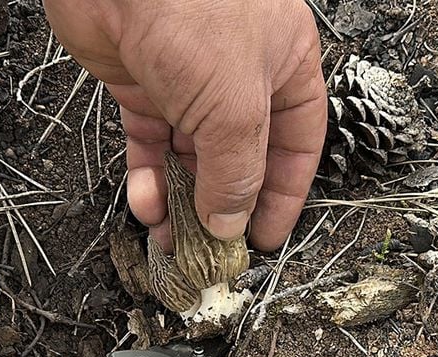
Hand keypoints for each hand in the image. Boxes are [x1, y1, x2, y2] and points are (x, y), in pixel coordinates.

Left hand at [44, 0, 326, 250]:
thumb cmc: (192, 5)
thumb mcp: (235, 106)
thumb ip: (237, 171)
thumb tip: (231, 223)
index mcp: (284, 67)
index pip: (297, 143)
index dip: (284, 194)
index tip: (267, 237)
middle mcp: (239, 75)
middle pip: (239, 156)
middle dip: (225, 206)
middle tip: (214, 250)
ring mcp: (187, 79)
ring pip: (190, 156)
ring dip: (182, 200)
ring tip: (175, 241)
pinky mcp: (141, 82)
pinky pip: (149, 144)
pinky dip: (147, 178)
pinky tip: (146, 205)